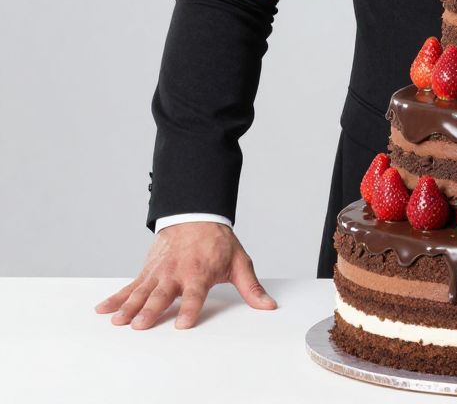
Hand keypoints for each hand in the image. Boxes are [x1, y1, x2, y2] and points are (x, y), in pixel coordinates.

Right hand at [94, 222, 276, 329]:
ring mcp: (160, 272)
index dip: (189, 309)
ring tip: (119, 321)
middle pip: (163, 295)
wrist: (197, 216)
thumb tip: (268, 305)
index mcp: (200, 273)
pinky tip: (103, 309)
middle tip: (141, 325)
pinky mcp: (147, 272)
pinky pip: (130, 287)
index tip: (183, 323)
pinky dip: (116, 298)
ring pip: (142, 293)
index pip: (195, 295)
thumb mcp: (239, 261)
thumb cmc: (218, 242)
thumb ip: (251, 287)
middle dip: (152, 310)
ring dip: (129, 307)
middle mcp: (177, 273)